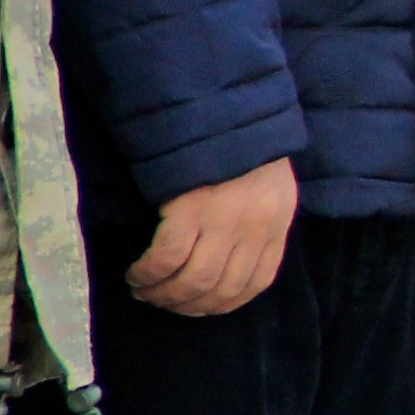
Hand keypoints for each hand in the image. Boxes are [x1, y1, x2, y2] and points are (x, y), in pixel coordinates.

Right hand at [127, 158, 297, 318]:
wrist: (222, 106)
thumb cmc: (242, 145)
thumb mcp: (269, 185)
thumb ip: (259, 223)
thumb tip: (232, 262)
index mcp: (277, 222)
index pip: (256, 283)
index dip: (225, 303)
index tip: (201, 308)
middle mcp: (254, 227)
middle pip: (222, 289)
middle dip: (189, 305)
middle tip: (164, 303)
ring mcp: (222, 221)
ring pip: (193, 281)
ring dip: (164, 295)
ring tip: (145, 292)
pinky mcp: (189, 210)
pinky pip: (166, 259)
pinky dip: (149, 274)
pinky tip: (136, 276)